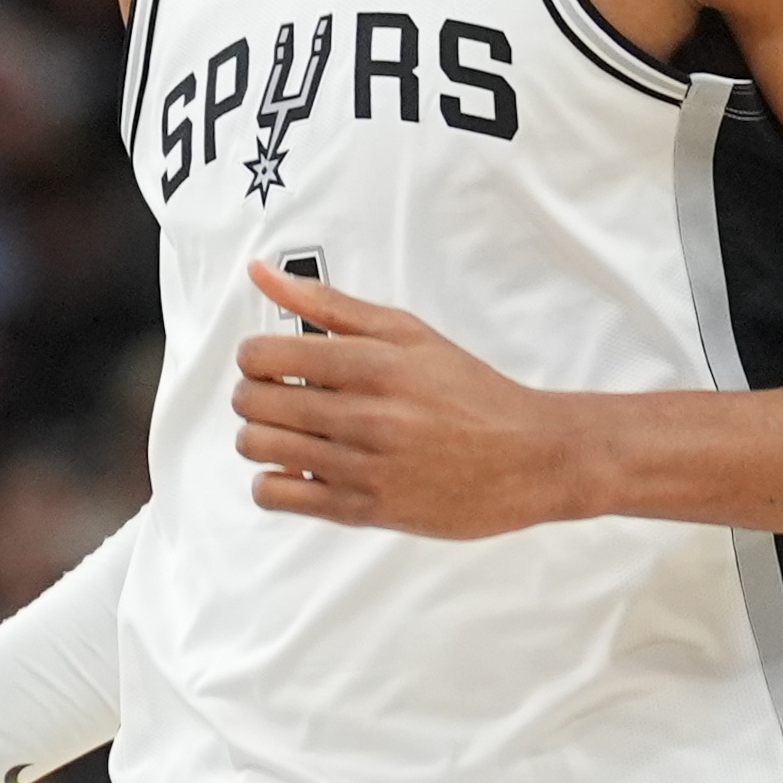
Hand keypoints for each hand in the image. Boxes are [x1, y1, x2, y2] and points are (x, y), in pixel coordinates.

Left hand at [228, 264, 593, 537]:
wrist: (531, 457)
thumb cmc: (471, 392)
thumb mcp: (407, 333)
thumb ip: (329, 304)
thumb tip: (260, 272)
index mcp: (373, 363)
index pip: (262, 355)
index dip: (256, 357)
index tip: (275, 363)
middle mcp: (364, 414)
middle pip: (251, 401)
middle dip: (255, 395)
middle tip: (283, 396)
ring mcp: (361, 466)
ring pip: (256, 447)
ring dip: (261, 436)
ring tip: (293, 432)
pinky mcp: (363, 510)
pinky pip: (276, 495)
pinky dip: (274, 481)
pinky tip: (301, 469)